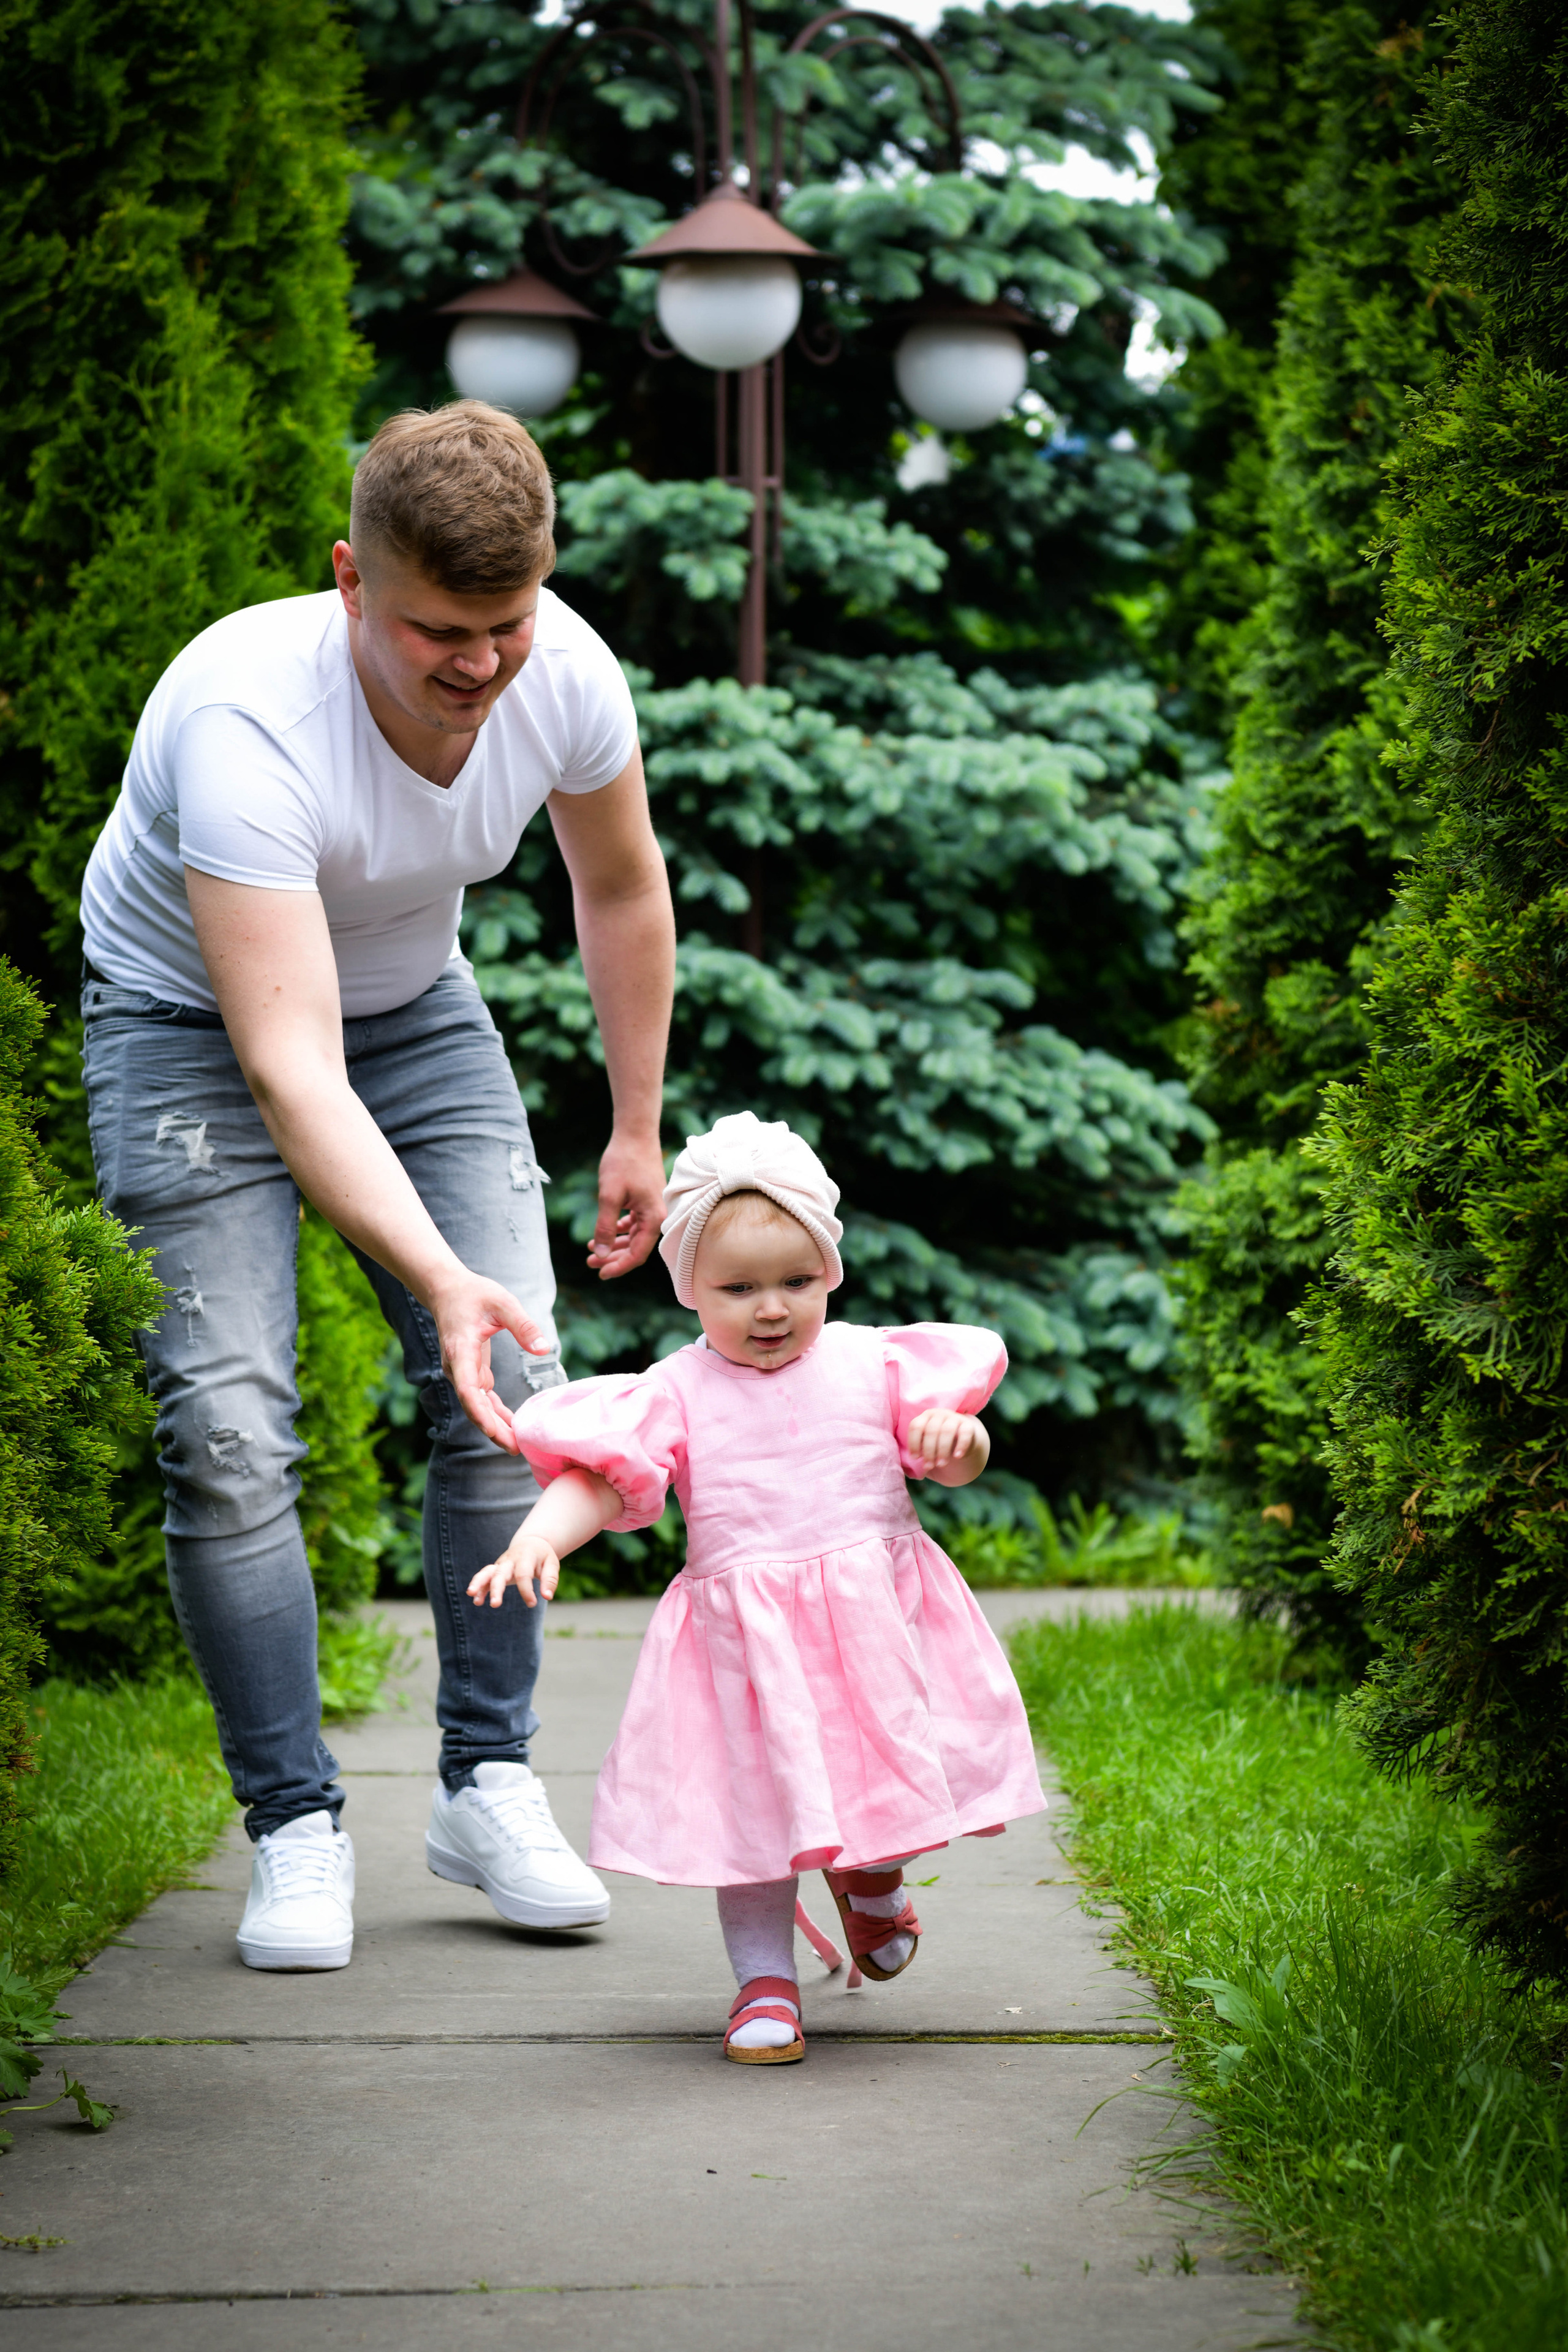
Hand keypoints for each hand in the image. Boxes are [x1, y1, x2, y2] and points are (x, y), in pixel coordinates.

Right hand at [430, 1270, 552, 1454]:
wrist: (447, 1290)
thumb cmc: (474, 1293)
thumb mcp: (502, 1303)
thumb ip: (523, 1325)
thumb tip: (543, 1348)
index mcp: (461, 1351)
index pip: (467, 1389)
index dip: (481, 1414)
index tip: (496, 1432)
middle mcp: (457, 1367)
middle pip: (473, 1406)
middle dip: (493, 1429)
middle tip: (516, 1449)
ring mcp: (462, 1372)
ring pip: (477, 1406)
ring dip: (496, 1425)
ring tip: (518, 1445)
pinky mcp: (470, 1372)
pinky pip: (483, 1399)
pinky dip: (496, 1413)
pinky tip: (513, 1426)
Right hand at [468, 1532, 560, 1611]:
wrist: (531, 1543)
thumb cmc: (542, 1556)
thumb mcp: (552, 1564)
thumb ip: (550, 1580)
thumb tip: (547, 1597)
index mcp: (525, 1556)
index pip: (523, 1574)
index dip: (526, 1591)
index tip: (532, 1604)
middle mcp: (510, 1560)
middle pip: (501, 1573)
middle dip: (496, 1589)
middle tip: (495, 1605)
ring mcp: (500, 1564)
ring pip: (487, 1572)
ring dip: (479, 1583)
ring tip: (472, 1595)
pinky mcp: (495, 1569)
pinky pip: (484, 1577)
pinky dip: (479, 1588)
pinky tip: (476, 1601)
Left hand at [587, 1129, 667, 1279]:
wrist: (635, 1134)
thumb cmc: (624, 1162)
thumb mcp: (609, 1197)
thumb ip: (605, 1227)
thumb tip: (601, 1254)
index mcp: (654, 1218)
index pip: (638, 1254)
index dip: (619, 1266)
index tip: (600, 1273)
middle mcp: (658, 1216)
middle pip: (636, 1248)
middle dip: (613, 1257)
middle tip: (590, 1263)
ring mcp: (653, 1209)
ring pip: (634, 1237)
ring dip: (614, 1244)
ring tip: (591, 1250)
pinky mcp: (646, 1202)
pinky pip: (634, 1224)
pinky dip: (618, 1230)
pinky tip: (603, 1234)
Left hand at [907, 1409, 988, 1483]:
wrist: (961, 1439)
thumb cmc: (937, 1444)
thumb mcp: (926, 1446)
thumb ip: (916, 1454)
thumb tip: (905, 1469)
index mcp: (925, 1417)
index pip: (916, 1426)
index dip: (914, 1443)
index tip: (915, 1458)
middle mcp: (939, 1414)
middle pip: (931, 1430)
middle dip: (929, 1450)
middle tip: (929, 1466)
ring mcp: (955, 1418)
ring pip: (947, 1431)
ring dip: (943, 1450)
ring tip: (941, 1464)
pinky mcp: (968, 1425)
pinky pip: (965, 1433)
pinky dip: (961, 1445)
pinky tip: (957, 1457)